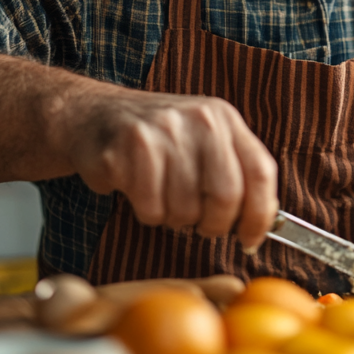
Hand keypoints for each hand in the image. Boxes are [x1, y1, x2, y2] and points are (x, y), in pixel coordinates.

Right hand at [62, 85, 278, 249]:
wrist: (92, 115)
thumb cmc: (156, 139)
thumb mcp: (203, 140)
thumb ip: (234, 173)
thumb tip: (261, 225)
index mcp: (223, 118)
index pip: (260, 172)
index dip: (260, 215)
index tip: (251, 238)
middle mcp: (198, 119)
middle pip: (226, 197)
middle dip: (213, 224)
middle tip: (199, 224)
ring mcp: (163, 131)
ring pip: (186, 209)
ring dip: (175, 218)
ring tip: (162, 196)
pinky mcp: (128, 148)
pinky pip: (151, 208)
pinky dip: (147, 212)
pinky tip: (138, 190)